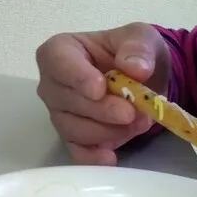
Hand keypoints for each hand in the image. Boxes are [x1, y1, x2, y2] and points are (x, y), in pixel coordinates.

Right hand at [36, 22, 170, 165]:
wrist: (144, 77)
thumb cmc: (132, 52)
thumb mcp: (141, 38)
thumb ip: (138, 48)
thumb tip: (135, 69)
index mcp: (60, 51)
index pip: (57, 62)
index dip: (77, 77)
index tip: (100, 88)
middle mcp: (53, 84)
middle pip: (67, 101)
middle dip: (104, 110)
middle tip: (134, 112)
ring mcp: (61, 113)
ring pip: (75, 129)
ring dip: (109, 130)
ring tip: (140, 122)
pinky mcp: (74, 138)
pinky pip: (77, 152)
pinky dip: (94, 157)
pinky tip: (111, 156)